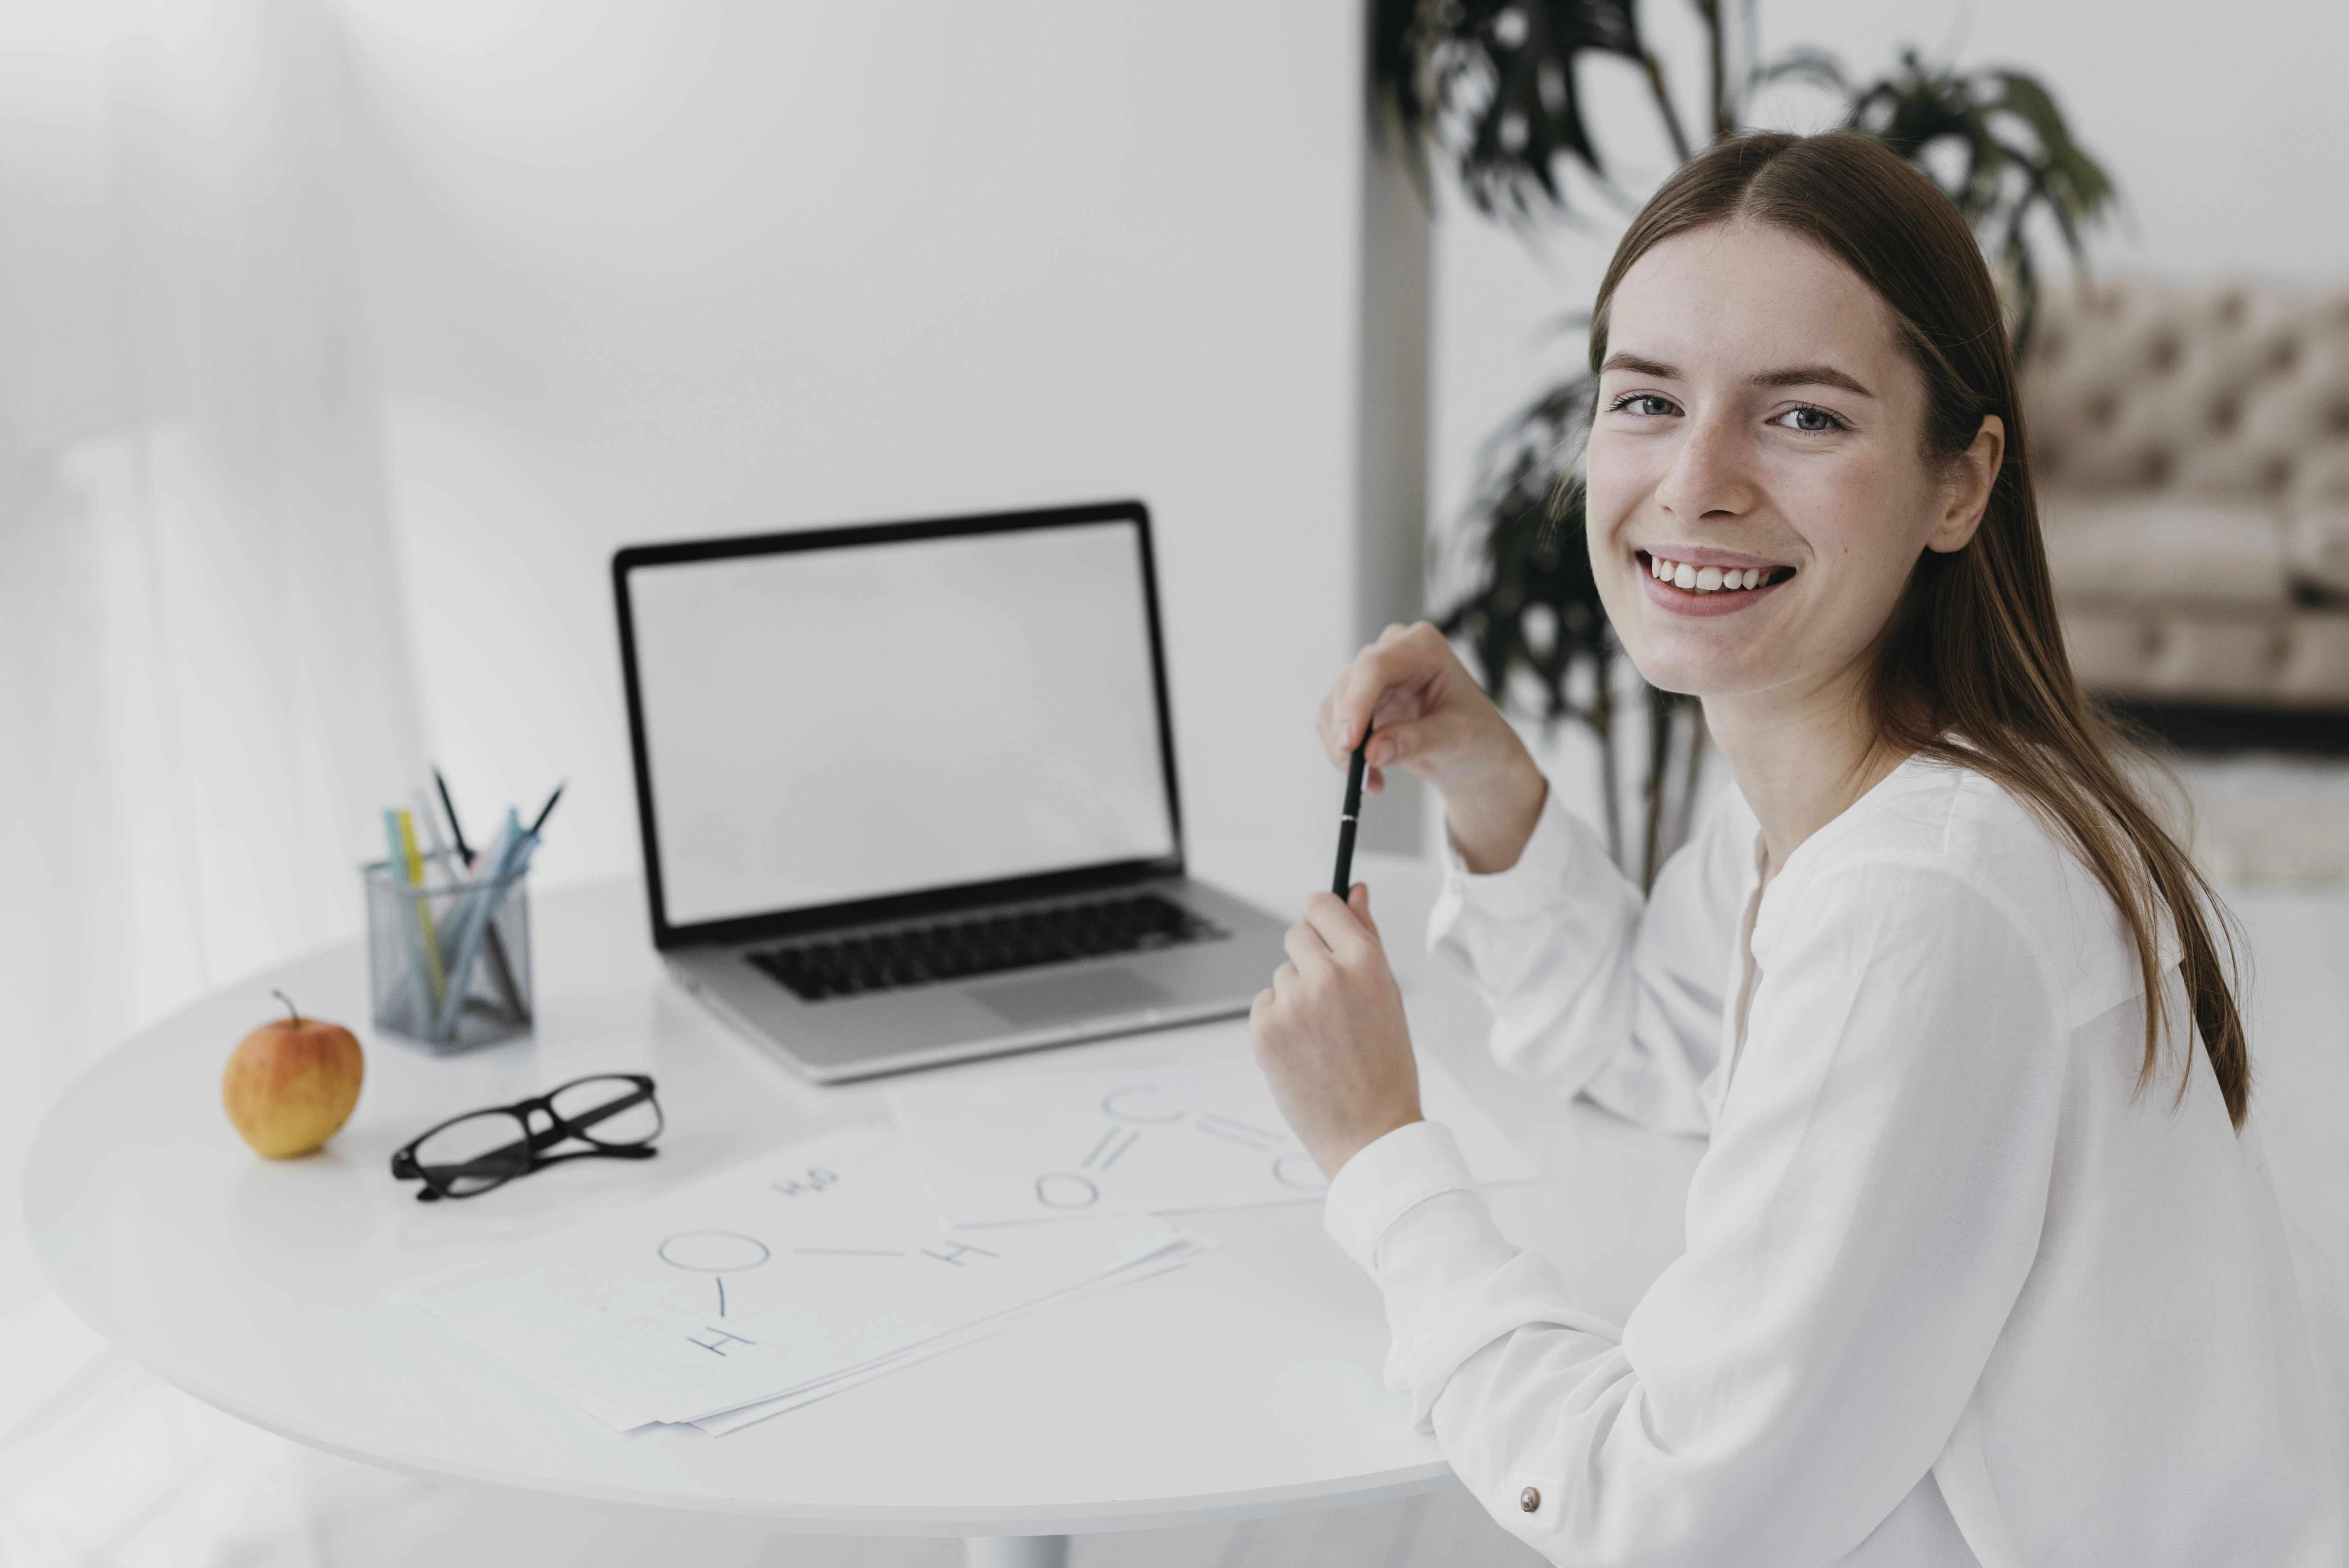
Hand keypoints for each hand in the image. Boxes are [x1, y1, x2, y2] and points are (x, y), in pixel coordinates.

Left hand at [1248, 885, 1422, 1178]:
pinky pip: (1264, 1006)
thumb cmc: (1386, 1067)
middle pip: (1297, 935)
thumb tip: (1353, 890)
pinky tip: (1303, 1052)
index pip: (1322, 905)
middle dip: (1309, 959)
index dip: (1322, 917)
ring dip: (1295, 997)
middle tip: (1331, 1002)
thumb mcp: (1388, 994)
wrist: (1369, 1132)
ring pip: (1281, 976)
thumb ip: (1366, 936)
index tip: (1324, 932)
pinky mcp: (1264, 1029)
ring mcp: (1291, 1003)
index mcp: (1365, 962)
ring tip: (1323, 1037)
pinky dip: (1278, 1024)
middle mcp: (1326, 975)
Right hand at [1317, 622, 1547, 872]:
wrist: (1472, 750)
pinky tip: (1371, 775)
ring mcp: (1370, 674)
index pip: (1376, 665)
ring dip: (1342, 749)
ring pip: (1334, 705)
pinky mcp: (1357, 699)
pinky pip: (1332, 723)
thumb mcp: (1455, 738)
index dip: (1357, 702)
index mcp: (1423, 646)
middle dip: (1347, 733)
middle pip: (1348, 684)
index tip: (1351, 743)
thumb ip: (1415, 741)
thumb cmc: (1475, 735)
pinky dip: (1342, 753)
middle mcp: (1391, 651)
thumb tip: (1370, 752)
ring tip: (1372, 783)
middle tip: (1358, 775)